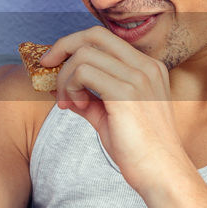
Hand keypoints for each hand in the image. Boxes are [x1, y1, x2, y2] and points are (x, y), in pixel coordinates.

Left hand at [45, 27, 193, 197]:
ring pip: (83, 55)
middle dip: (62, 47)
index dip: (74, 45)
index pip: (103, 38)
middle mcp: (145, 65)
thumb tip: (62, 91)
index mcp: (147, 67)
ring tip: (68, 103)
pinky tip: (76, 107)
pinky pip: (83, 73)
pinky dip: (70, 87)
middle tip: (45, 66)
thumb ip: (89, 99)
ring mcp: (138, 77)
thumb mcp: (110, 116)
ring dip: (64, 77)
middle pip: (93, 35)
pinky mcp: (126, 92)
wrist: (161, 173)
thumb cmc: (138, 149)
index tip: (54, 62)